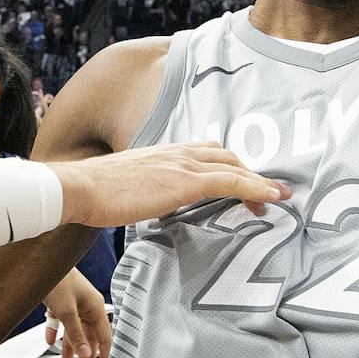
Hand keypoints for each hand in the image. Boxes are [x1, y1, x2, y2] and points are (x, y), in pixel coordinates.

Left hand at [42, 268, 108, 357]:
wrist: (41, 257)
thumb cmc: (58, 278)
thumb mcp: (66, 310)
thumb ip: (75, 334)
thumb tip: (85, 355)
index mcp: (95, 308)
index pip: (104, 339)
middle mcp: (87, 306)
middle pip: (89, 337)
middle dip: (85, 357)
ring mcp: (74, 303)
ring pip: (74, 331)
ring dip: (70, 347)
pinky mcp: (61, 300)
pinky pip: (61, 321)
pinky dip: (56, 331)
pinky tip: (49, 341)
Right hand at [50, 142, 289, 227]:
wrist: (80, 188)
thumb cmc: (92, 192)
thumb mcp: (122, 186)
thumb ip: (139, 190)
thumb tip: (141, 204)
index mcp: (161, 154)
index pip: (203, 152)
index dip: (227, 165)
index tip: (241, 180)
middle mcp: (176, 153)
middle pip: (225, 155)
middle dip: (248, 171)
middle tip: (265, 192)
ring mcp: (182, 165)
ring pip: (234, 166)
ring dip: (259, 181)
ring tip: (278, 196)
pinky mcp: (185, 182)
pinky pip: (231, 182)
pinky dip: (255, 188)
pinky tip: (271, 198)